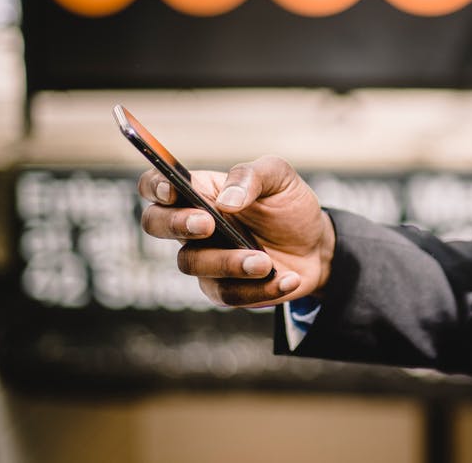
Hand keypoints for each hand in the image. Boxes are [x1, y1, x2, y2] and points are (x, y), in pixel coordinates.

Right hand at [138, 156, 334, 308]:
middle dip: (176, 224)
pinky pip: (227, 293)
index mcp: (201, 191)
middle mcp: (194, 225)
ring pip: (192, 263)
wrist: (317, 246)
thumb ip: (251, 176)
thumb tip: (226, 200)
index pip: (156, 184)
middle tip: (208, 224)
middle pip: (155, 223)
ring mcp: (205, 258)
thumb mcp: (280, 178)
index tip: (172, 190)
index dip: (155, 186)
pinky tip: (287, 278)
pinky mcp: (223, 288)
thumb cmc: (290, 206)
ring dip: (228, 262)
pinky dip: (260, 289)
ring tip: (264, 262)